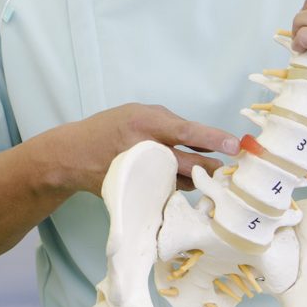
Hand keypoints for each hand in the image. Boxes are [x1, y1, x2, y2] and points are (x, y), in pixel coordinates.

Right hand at [55, 103, 238, 195]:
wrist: (73, 156)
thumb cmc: (110, 128)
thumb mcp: (137, 112)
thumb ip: (170, 123)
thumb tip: (205, 140)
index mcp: (144, 123)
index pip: (185, 132)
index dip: (212, 139)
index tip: (234, 144)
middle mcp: (144, 150)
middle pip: (190, 165)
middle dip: (212, 167)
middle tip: (223, 167)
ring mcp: (141, 176)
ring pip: (184, 181)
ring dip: (197, 178)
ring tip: (200, 172)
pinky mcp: (138, 193)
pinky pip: (170, 192)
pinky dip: (179, 187)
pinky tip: (178, 181)